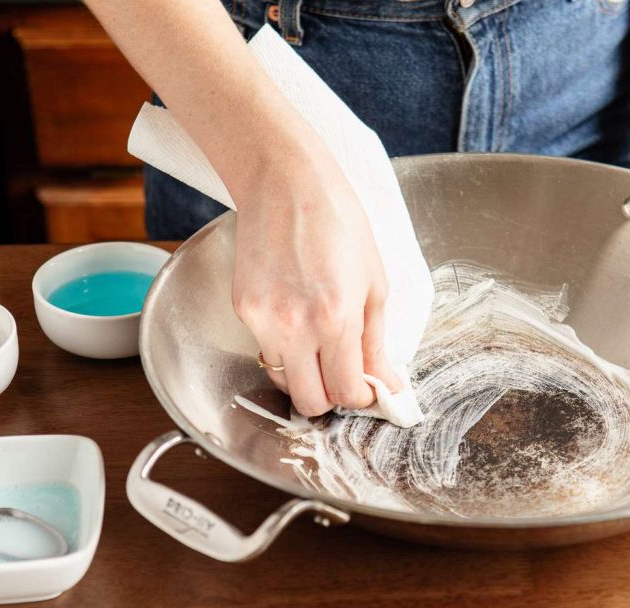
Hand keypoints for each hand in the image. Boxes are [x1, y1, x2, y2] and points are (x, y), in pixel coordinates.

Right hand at [229, 135, 401, 415]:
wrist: (286, 183)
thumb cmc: (339, 223)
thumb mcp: (375, 283)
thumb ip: (377, 342)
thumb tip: (387, 384)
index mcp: (336, 319)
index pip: (346, 392)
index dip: (361, 398)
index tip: (367, 390)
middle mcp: (295, 327)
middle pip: (310, 402)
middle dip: (331, 398)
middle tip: (343, 375)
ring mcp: (263, 321)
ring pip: (284, 380)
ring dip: (305, 375)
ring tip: (319, 343)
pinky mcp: (242, 310)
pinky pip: (265, 349)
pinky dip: (284, 346)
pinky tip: (296, 314)